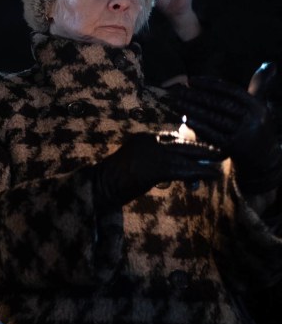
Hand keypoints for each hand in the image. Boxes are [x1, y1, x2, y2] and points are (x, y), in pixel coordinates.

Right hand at [92, 133, 222, 206]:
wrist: (101, 186)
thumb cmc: (116, 179)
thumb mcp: (136, 164)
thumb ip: (155, 163)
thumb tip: (177, 170)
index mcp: (144, 138)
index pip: (172, 136)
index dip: (190, 143)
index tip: (203, 147)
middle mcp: (150, 141)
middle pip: (183, 143)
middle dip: (203, 147)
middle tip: (221, 150)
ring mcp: (153, 153)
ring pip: (186, 154)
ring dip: (206, 158)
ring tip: (221, 160)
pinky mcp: (156, 168)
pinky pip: (184, 169)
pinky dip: (201, 172)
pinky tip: (212, 175)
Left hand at [168, 71, 281, 195]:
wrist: (264, 159)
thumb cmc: (256, 125)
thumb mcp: (259, 106)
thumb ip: (259, 85)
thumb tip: (270, 63)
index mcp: (257, 106)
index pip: (231, 90)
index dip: (210, 84)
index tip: (191, 80)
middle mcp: (253, 119)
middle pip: (220, 103)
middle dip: (197, 95)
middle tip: (177, 90)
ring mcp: (243, 134)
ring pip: (215, 118)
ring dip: (193, 109)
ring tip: (176, 102)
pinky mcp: (233, 147)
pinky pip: (213, 134)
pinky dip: (199, 126)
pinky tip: (185, 118)